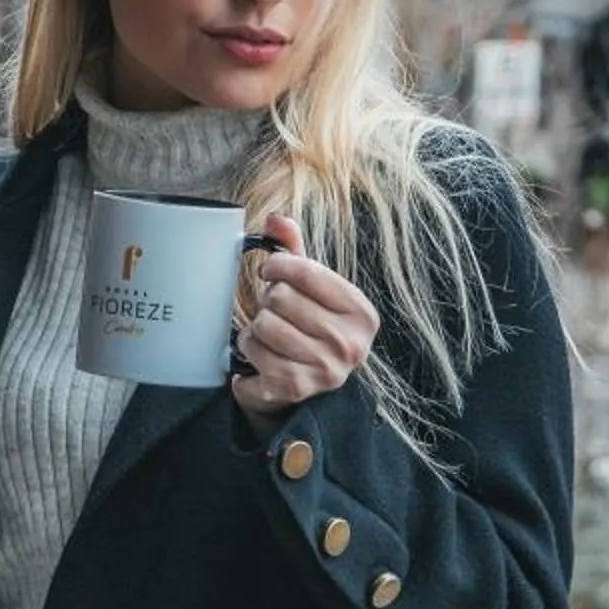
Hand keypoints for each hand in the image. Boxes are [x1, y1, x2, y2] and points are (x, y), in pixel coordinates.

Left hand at [231, 214, 378, 424]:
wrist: (309, 386)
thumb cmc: (311, 327)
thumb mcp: (312, 289)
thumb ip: (295, 251)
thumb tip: (275, 219)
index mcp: (361, 312)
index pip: (306, 272)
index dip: (278, 265)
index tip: (269, 271)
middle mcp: (349, 344)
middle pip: (280, 298)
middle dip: (268, 301)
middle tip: (273, 311)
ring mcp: (323, 370)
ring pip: (262, 325)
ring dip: (255, 327)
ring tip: (266, 334)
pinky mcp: (294, 389)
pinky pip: (251, 353)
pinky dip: (247, 351)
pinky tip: (259, 356)